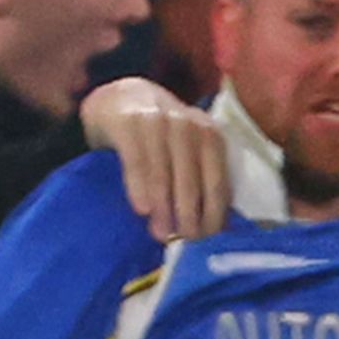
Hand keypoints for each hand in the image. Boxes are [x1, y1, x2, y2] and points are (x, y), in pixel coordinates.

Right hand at [83, 76, 231, 241]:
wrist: (121, 97)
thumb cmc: (158, 137)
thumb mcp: (185, 151)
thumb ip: (199, 179)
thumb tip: (211, 230)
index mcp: (208, 135)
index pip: (217, 180)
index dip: (213, 213)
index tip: (206, 239)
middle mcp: (186, 124)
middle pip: (192, 178)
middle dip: (190, 214)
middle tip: (184, 240)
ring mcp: (157, 120)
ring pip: (164, 172)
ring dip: (164, 207)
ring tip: (161, 234)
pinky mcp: (128, 122)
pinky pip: (136, 160)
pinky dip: (139, 187)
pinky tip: (141, 210)